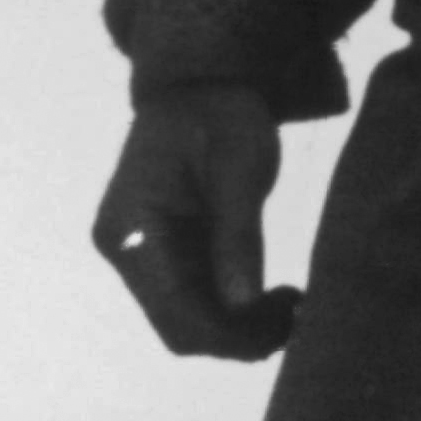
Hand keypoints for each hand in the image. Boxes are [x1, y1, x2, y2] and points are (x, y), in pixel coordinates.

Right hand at [92, 88, 300, 360]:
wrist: (198, 84)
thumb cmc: (218, 114)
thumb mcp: (240, 167)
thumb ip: (238, 236)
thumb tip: (242, 303)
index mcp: (131, 229)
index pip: (176, 312)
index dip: (231, 334)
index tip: (287, 320)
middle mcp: (124, 250)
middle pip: (179, 328)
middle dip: (238, 336)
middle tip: (296, 314)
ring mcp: (140, 256)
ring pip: (188, 323)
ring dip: (239, 328)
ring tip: (290, 305)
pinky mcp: (162, 256)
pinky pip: (196, 303)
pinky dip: (234, 310)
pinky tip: (272, 297)